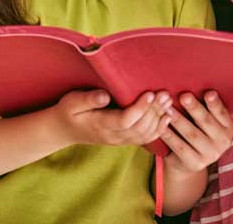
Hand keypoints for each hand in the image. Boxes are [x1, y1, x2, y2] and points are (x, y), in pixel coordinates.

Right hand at [55, 89, 171, 146]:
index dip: (140, 108)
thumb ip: (88, 99)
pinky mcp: (124, 140)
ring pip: (145, 134)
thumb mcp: (71, 102)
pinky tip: (167, 116)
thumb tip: (105, 96)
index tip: (150, 93)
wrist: (64, 130)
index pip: (125, 120)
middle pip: (139, 127)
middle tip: (164, 94)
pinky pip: (145, 139)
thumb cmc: (68, 112)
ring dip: (159, 118)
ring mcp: (120, 140)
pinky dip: (159, 129)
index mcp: (100, 125)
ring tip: (168, 101)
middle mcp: (112, 136)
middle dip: (154, 111)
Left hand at [160, 91, 232, 173]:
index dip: (215, 103)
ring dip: (178, 119)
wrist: (191, 160)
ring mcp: (210, 155)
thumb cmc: (199, 129)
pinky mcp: (195, 163)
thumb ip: (206, 106)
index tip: (208, 93)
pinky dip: (169, 134)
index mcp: (228, 127)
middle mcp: (223, 142)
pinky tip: (161, 125)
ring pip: (191, 134)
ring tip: (167, 108)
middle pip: (206, 122)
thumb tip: (197, 82)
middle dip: (194, 108)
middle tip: (184, 96)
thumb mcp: (208, 119)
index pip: (222, 113)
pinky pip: (179, 146)